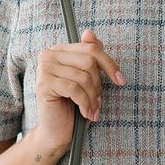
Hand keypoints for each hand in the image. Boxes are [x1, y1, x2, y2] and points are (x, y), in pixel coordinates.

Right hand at [34, 28, 126, 148]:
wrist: (57, 132)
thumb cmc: (74, 105)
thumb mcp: (87, 80)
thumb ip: (89, 56)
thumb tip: (89, 32)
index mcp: (59, 50)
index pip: (91, 49)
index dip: (109, 64)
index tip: (121, 81)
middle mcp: (48, 55)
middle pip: (88, 61)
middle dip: (98, 85)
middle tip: (97, 102)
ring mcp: (43, 69)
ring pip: (83, 77)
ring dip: (92, 97)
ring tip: (92, 110)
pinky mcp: (43, 85)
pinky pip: (74, 89)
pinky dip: (85, 103)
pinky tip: (86, 113)